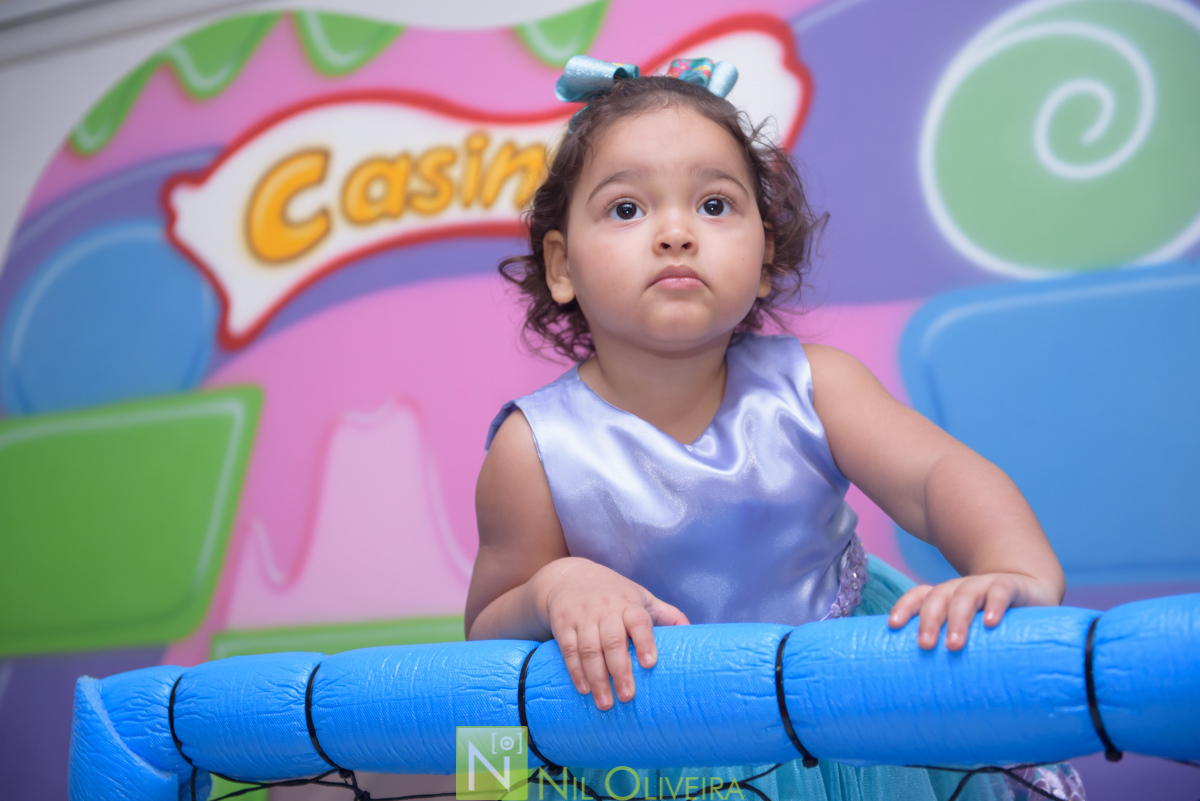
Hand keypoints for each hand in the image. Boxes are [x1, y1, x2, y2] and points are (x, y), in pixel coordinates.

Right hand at [533, 557, 688, 709]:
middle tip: (628, 697)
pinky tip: (584, 689)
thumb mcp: (641, 597)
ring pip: (589, 649)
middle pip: (612, 641)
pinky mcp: (563, 624)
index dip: (645, 641)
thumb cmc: (614, 593)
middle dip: (620, 670)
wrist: (569, 577)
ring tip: (605, 703)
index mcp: (628, 604)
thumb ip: (667, 615)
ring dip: (597, 678)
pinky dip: (575, 671)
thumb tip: (696, 637)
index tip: (650, 663)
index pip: (638, 621)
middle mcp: (605, 609)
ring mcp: (582, 617)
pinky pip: (568, 650)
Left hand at [887, 573, 1060, 650]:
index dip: (905, 607)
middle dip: (929, 620)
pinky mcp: (1011, 586)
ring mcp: (985, 585)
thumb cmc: (992, 621)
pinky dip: (995, 604)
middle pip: (938, 597)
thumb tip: (928, 693)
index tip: (893, 626)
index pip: (919, 595)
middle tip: (925, 646)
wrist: (1031, 590)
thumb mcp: (970, 631)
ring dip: (958, 618)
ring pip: (965, 595)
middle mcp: (961, 589)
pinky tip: (991, 623)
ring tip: (954, 644)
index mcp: (945, 597)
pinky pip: (1000, 591)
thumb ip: (949, 648)